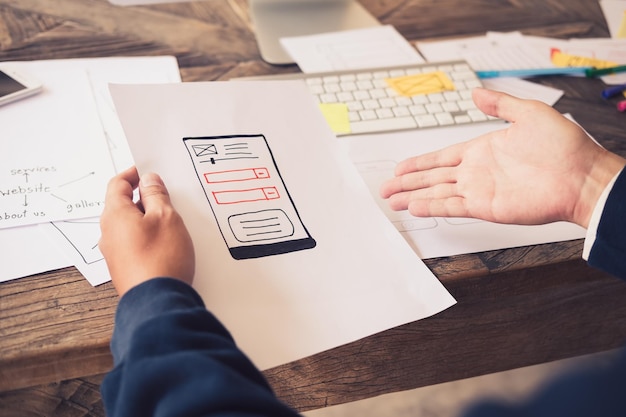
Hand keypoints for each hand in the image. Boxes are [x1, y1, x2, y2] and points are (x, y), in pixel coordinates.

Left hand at [99, 167, 194, 295]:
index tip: (148, 171)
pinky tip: (166, 244)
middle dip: (143, 198)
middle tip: (165, 195)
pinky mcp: (125, 269)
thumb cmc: (162, 258)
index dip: (133, 174)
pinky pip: (134, 244)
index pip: (117, 184)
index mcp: (115, 215)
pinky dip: (147, 237)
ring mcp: (115, 253)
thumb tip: (149, 180)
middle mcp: (109, 233)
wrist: (158, 302)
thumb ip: (156, 195)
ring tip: (171, 221)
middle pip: (122, 205)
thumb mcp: (166, 217)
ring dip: (147, 219)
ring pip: (129, 226)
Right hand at [380, 88, 625, 227]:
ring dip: (413, 196)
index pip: (441, 157)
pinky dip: (432, 207)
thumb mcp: (528, 113)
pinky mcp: (485, 207)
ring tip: (392, 200)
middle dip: (407, 182)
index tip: (401, 166)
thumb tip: (476, 92)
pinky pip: (452, 207)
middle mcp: (476, 172)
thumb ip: (500, 104)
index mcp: (481, 149)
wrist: (581, 176)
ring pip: (436, 193)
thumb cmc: (562, 146)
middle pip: (432, 177)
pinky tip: (414, 206)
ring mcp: (479, 190)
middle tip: (386, 187)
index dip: (419, 162)